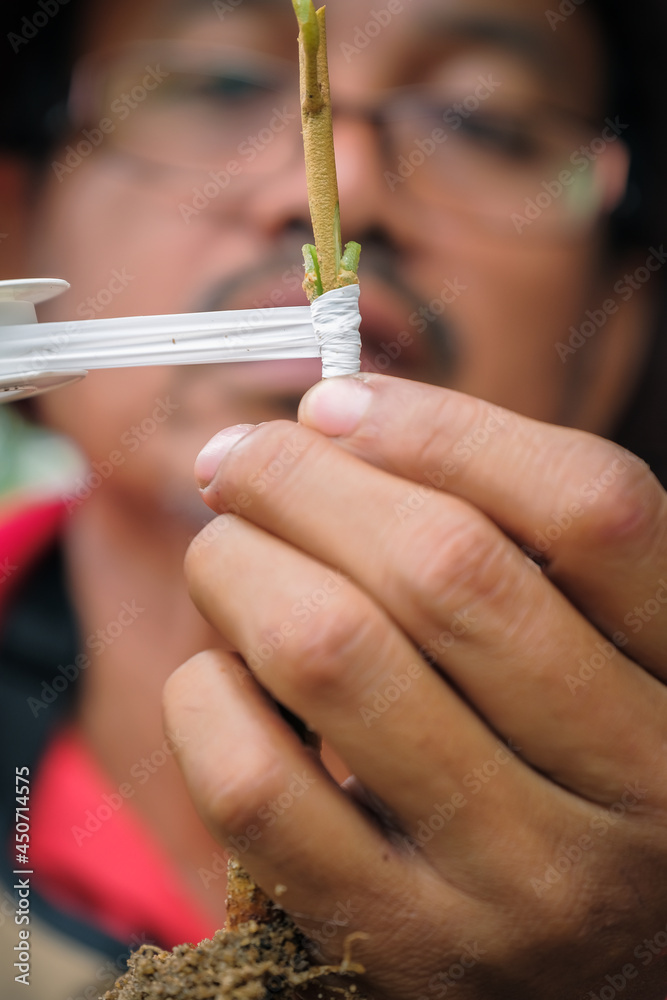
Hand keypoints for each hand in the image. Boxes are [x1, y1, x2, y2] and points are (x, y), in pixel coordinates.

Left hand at [165, 374, 666, 998]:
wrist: (595, 961)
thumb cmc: (566, 755)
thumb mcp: (588, 645)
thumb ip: (499, 533)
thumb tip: (330, 424)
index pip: (592, 508)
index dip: (444, 428)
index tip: (337, 405)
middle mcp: (632, 783)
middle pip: (441, 568)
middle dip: (301, 480)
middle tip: (242, 462)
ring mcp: (519, 881)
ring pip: (331, 652)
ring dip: (239, 568)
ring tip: (226, 556)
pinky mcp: (405, 944)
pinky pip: (257, 787)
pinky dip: (205, 699)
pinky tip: (221, 678)